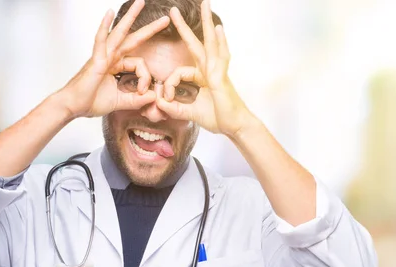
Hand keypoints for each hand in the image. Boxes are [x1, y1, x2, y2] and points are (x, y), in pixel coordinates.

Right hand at [57, 0, 169, 117]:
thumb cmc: (90, 102)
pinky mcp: (96, 60)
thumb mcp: (121, 102)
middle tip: (165, 19)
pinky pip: (100, 40)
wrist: (73, 106)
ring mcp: (103, 56)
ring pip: (119, 33)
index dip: (145, 78)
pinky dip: (104, 26)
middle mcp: (110, 57)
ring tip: (141, 2)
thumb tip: (154, 97)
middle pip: (133, 38)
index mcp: (116, 65)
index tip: (143, 92)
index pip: (139, 64)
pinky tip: (108, 13)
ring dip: (130, 17)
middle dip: (149, 28)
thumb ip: (137, 100)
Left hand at [157, 0, 257, 135]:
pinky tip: (218, 29)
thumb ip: (174, 108)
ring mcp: (217, 71)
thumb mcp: (190, 113)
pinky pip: (220, 57)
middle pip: (196, 43)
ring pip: (210, 43)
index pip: (179, 72)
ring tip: (205, 4)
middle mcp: (210, 70)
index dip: (169, 84)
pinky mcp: (222, 77)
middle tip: (174, 9)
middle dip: (185, 26)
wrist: (235, 126)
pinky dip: (220, 42)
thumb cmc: (219, 118)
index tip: (165, 99)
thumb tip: (159, 103)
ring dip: (207, 23)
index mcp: (202, 77)